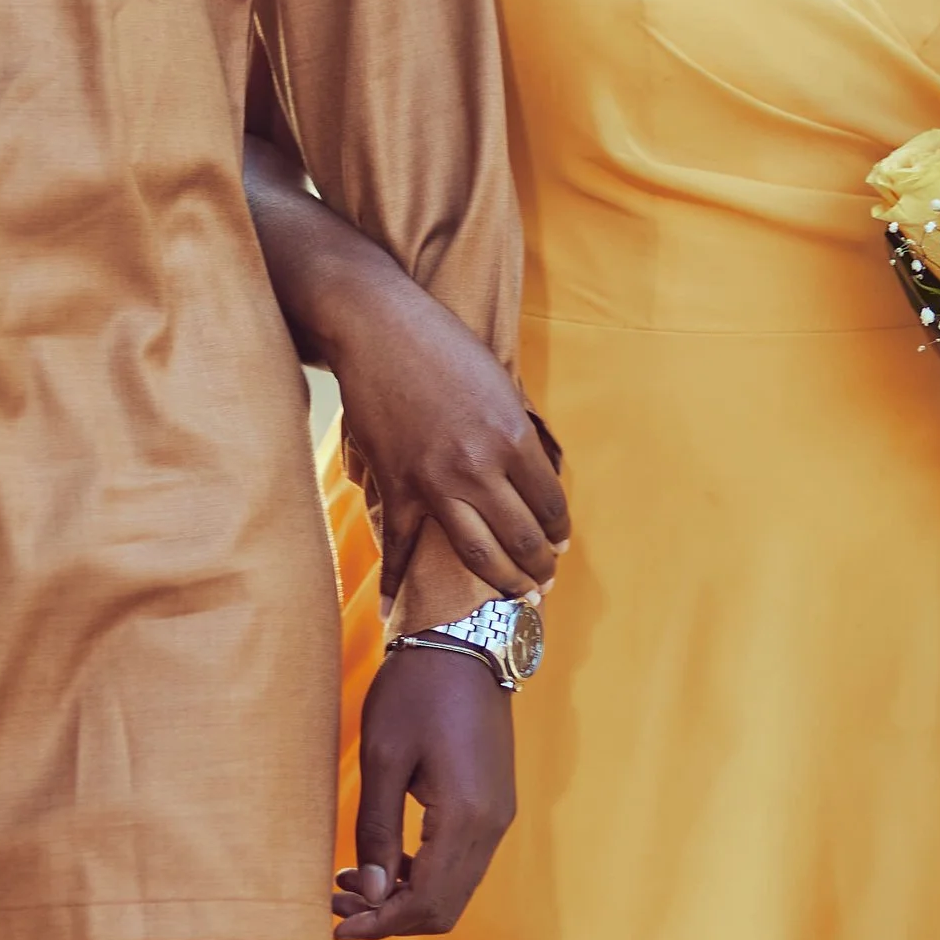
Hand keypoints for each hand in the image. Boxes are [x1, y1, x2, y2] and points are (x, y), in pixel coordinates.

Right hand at [326, 268, 568, 599]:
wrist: (378, 330)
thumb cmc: (444, 346)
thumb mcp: (501, 383)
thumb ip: (516, 434)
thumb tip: (531, 477)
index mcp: (514, 437)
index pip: (552, 504)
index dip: (561, 532)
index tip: (561, 544)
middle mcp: (480, 467)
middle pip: (523, 539)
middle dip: (540, 568)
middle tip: (546, 582)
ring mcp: (435, 482)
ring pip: (478, 555)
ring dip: (502, 583)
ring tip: (515, 597)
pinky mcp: (396, 486)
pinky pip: (399, 546)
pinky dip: (396, 581)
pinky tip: (394, 610)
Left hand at [334, 645, 515, 939]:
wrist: (464, 641)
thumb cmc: (417, 690)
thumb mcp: (383, 756)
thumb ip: (376, 829)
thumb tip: (369, 891)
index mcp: (466, 817)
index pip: (426, 901)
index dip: (380, 924)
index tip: (335, 927)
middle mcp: (492, 825)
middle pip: (444, 907)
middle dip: (389, 917)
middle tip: (337, 907)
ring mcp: (497, 816)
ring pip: (453, 889)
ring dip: (403, 898)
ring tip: (349, 884)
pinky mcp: (492, 805)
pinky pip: (459, 863)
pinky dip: (421, 875)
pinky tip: (381, 861)